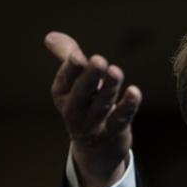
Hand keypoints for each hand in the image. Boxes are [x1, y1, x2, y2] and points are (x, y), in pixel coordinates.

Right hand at [45, 32, 141, 186]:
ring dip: (109, 88)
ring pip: (102, 105)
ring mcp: (94, 125)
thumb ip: (68, 58)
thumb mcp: (74, 84)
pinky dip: (127, 106)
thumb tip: (51, 37)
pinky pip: (121, 119)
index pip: (66, 80)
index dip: (71, 68)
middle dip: (89, 77)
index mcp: (62, 95)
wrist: (96, 149)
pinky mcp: (114, 133)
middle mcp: (75, 111)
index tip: (77, 55)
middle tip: (99, 60)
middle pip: (82, 94)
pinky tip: (134, 92)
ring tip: (115, 71)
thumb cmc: (86, 106)